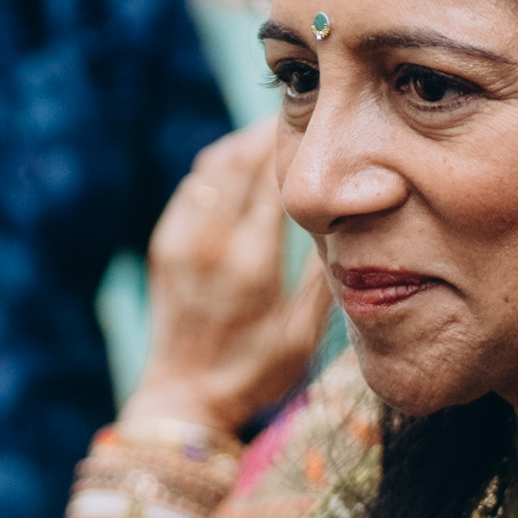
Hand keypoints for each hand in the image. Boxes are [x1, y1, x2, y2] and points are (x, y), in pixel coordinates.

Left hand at [130, 118, 320, 434]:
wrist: (184, 397)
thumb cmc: (252, 373)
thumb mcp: (302, 335)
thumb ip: (324, 280)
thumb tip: (353, 230)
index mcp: (250, 261)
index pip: (272, 178)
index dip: (294, 145)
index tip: (321, 126)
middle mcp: (210, 242)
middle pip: (239, 159)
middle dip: (268, 134)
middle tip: (301, 120)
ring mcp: (181, 240)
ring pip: (212, 167)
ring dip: (242, 145)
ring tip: (273, 138)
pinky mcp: (165, 244)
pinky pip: (194, 187)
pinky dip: (218, 169)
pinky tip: (241, 170)